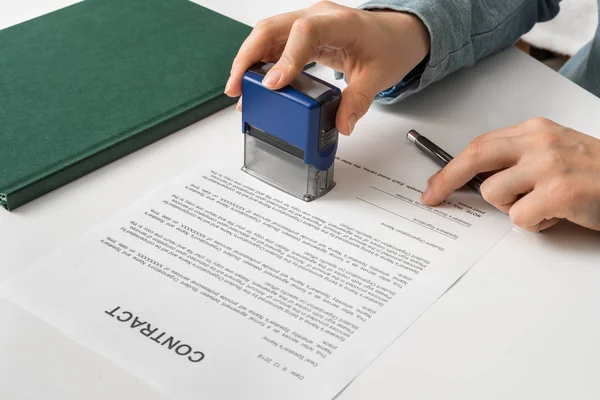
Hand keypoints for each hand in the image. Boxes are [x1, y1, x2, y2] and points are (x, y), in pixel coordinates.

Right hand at [225, 1, 429, 134]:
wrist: (396, 34)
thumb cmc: (389, 46)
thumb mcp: (379, 76)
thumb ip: (357, 102)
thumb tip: (341, 125)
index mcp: (340, 22)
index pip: (304, 32)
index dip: (285, 57)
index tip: (272, 85)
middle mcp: (318, 17)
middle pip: (271, 28)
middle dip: (248, 57)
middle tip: (236, 87)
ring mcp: (307, 23)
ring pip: (267, 34)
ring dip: (248, 60)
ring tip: (238, 89)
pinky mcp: (302, 34)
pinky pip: (274, 44)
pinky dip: (260, 62)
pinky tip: (253, 82)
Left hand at [422, 118, 599, 231]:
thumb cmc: (596, 174)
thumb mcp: (555, 153)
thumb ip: (518, 160)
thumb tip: (476, 179)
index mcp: (536, 130)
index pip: (480, 145)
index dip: (451, 166)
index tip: (434, 184)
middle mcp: (540, 141)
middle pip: (475, 157)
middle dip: (447, 180)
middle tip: (433, 197)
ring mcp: (549, 164)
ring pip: (494, 194)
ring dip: (511, 208)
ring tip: (542, 206)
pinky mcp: (560, 191)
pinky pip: (519, 218)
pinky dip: (534, 225)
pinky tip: (557, 216)